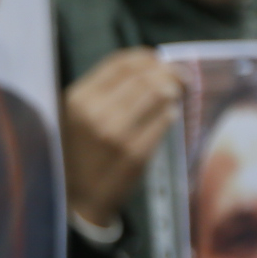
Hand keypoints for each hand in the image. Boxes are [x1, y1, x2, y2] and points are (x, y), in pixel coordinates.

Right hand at [62, 48, 184, 229]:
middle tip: (180, 76)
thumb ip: (103, 90)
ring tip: (175, 93)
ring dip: (173, 90)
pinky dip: (170, 114)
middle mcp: (95, 113)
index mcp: (78, 99)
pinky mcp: (135, 154)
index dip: (146, 57)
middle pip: (144, 76)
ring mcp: (116, 134)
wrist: (76, 199)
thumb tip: (147, 64)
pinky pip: (164, 122)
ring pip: (158, 94)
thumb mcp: (76, 115)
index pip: (120, 63)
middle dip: (168, 72)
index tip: (160, 60)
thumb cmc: (77, 152)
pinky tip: (168, 116)